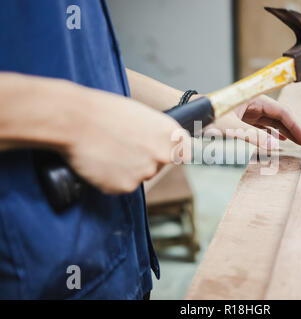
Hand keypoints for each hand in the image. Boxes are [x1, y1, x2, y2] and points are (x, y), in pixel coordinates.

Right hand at [64, 90, 189, 193]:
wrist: (74, 119)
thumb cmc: (103, 111)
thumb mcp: (141, 115)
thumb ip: (156, 132)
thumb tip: (159, 146)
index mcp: (171, 133)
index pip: (186, 152)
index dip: (173, 152)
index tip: (165, 152)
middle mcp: (164, 155)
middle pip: (160, 165)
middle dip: (145, 159)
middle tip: (123, 147)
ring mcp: (146, 172)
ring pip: (139, 175)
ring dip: (126, 169)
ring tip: (107, 150)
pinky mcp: (126, 186)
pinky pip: (121, 185)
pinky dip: (111, 178)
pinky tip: (101, 162)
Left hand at [212, 95, 300, 148]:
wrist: (190, 114)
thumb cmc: (207, 115)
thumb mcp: (232, 128)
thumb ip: (253, 137)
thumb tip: (274, 146)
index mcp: (254, 99)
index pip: (281, 112)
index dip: (295, 126)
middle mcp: (253, 104)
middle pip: (280, 116)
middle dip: (295, 129)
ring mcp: (247, 111)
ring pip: (271, 122)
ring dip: (285, 132)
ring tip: (299, 142)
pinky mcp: (240, 119)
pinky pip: (261, 126)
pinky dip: (271, 133)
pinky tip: (278, 140)